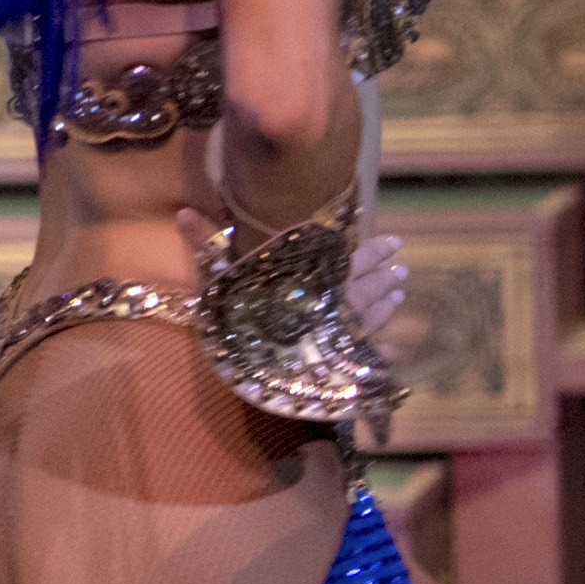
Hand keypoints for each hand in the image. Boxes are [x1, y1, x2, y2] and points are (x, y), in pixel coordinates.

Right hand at [165, 210, 409, 344]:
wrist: (265, 372)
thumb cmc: (244, 319)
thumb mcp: (221, 279)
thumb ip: (208, 246)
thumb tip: (182, 211)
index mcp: (319, 280)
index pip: (354, 258)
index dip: (375, 250)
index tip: (395, 242)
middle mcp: (339, 303)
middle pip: (371, 286)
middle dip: (386, 276)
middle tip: (402, 269)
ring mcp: (346, 334)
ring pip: (375, 316)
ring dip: (388, 305)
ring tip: (399, 295)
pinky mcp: (345, 362)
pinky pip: (370, 355)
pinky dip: (382, 350)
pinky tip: (390, 347)